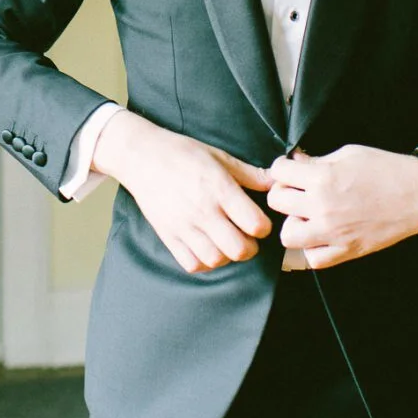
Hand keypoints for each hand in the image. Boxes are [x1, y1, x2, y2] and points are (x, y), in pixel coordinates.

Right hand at [93, 109, 274, 274]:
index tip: (259, 221)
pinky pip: (192, 264)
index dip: (264, 227)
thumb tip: (276, 182)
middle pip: (239, 249)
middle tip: (247, 236)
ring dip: (227, 255)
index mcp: (219, 189)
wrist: (142, 157)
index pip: (255, 224)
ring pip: (216, 260)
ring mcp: (184, 226)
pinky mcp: (168, 236)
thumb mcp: (220, 157)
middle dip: (250, 246)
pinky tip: (207, 248)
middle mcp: (203, 211)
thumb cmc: (183, 153)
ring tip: (226, 242)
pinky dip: (204, 262)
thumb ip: (250, 174)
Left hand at [266, 145, 417, 269]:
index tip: (288, 169)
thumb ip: (318, 160)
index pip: (278, 172)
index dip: (281, 167)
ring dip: (293, 222)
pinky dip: (311, 248)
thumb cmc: (387, 169)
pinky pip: (312, 259)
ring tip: (306, 215)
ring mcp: (333, 233)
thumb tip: (296, 162)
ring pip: (287, 235)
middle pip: (277, 201)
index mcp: (323, 178)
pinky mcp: (345, 251)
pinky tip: (320, 235)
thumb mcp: (348, 154)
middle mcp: (322, 207)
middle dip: (283, 191)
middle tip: (296, 190)